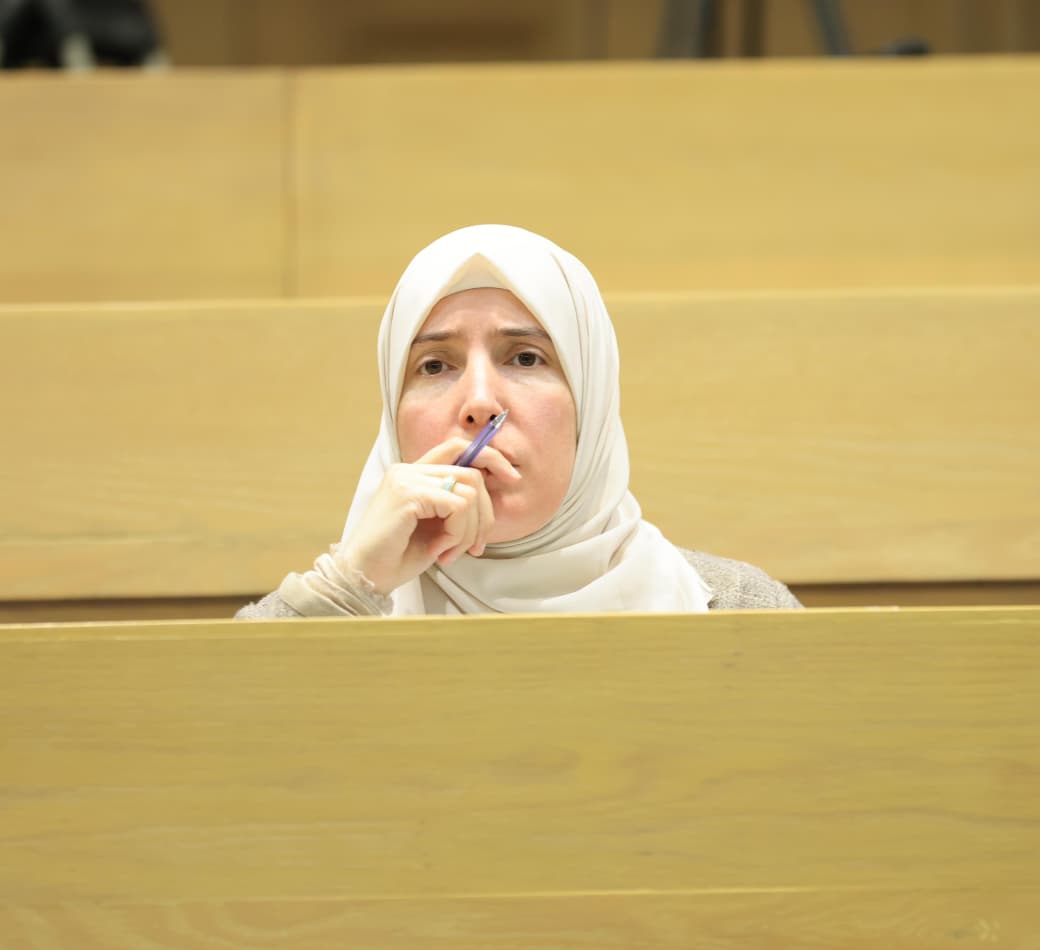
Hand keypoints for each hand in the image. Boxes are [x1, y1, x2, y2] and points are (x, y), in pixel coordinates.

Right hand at [337, 438, 521, 594]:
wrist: (364, 576)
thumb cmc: (397, 557)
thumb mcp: (435, 528)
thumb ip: (456, 508)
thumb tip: (490, 503)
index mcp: (414, 473)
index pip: (458, 447)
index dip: (490, 457)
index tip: (512, 478)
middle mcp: (409, 470)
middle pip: (472, 473)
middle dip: (486, 513)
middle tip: (476, 546)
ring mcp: (407, 479)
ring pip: (469, 491)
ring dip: (470, 530)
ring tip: (452, 553)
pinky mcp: (408, 494)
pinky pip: (457, 506)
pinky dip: (458, 533)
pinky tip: (441, 552)